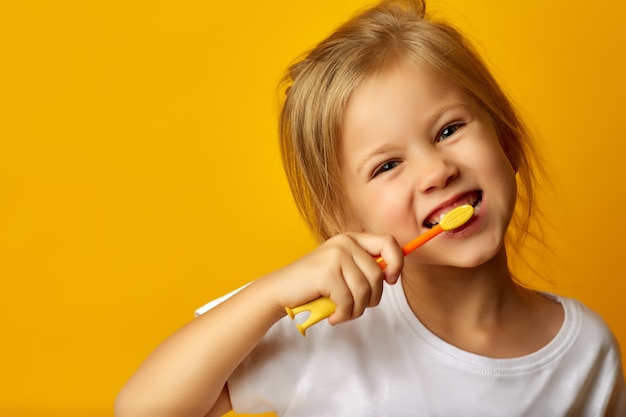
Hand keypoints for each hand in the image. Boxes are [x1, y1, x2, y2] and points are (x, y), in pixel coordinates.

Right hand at [269, 233, 403, 324]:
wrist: (281, 290)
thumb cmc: (314, 284)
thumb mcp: (342, 268)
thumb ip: (364, 267)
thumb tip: (392, 274)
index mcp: (352, 238)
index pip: (389, 242)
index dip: (397, 263)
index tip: (390, 281)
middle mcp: (345, 242)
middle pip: (378, 275)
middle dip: (371, 299)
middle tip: (355, 307)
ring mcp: (336, 256)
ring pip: (365, 291)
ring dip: (356, 310)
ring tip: (342, 313)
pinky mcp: (327, 273)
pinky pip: (349, 301)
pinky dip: (343, 315)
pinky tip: (333, 316)